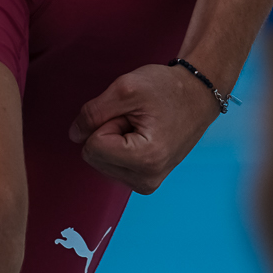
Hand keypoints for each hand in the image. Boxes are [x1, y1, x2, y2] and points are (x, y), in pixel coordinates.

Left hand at [68, 62, 222, 194]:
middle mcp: (147, 179)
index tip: (132, 113)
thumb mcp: (126, 88)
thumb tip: (74, 135)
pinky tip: (143, 136)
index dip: (107, 122)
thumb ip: (94, 112)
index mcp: (145, 159)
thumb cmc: (168, 89)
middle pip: (95, 157)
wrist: (198, 95)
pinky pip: (112, 166)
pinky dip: (121, 148)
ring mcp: (147, 183)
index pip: (92, 147)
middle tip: (137, 118)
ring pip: (101, 162)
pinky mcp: (146, 182)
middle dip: (110, 132)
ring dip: (115, 139)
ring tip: (142, 125)